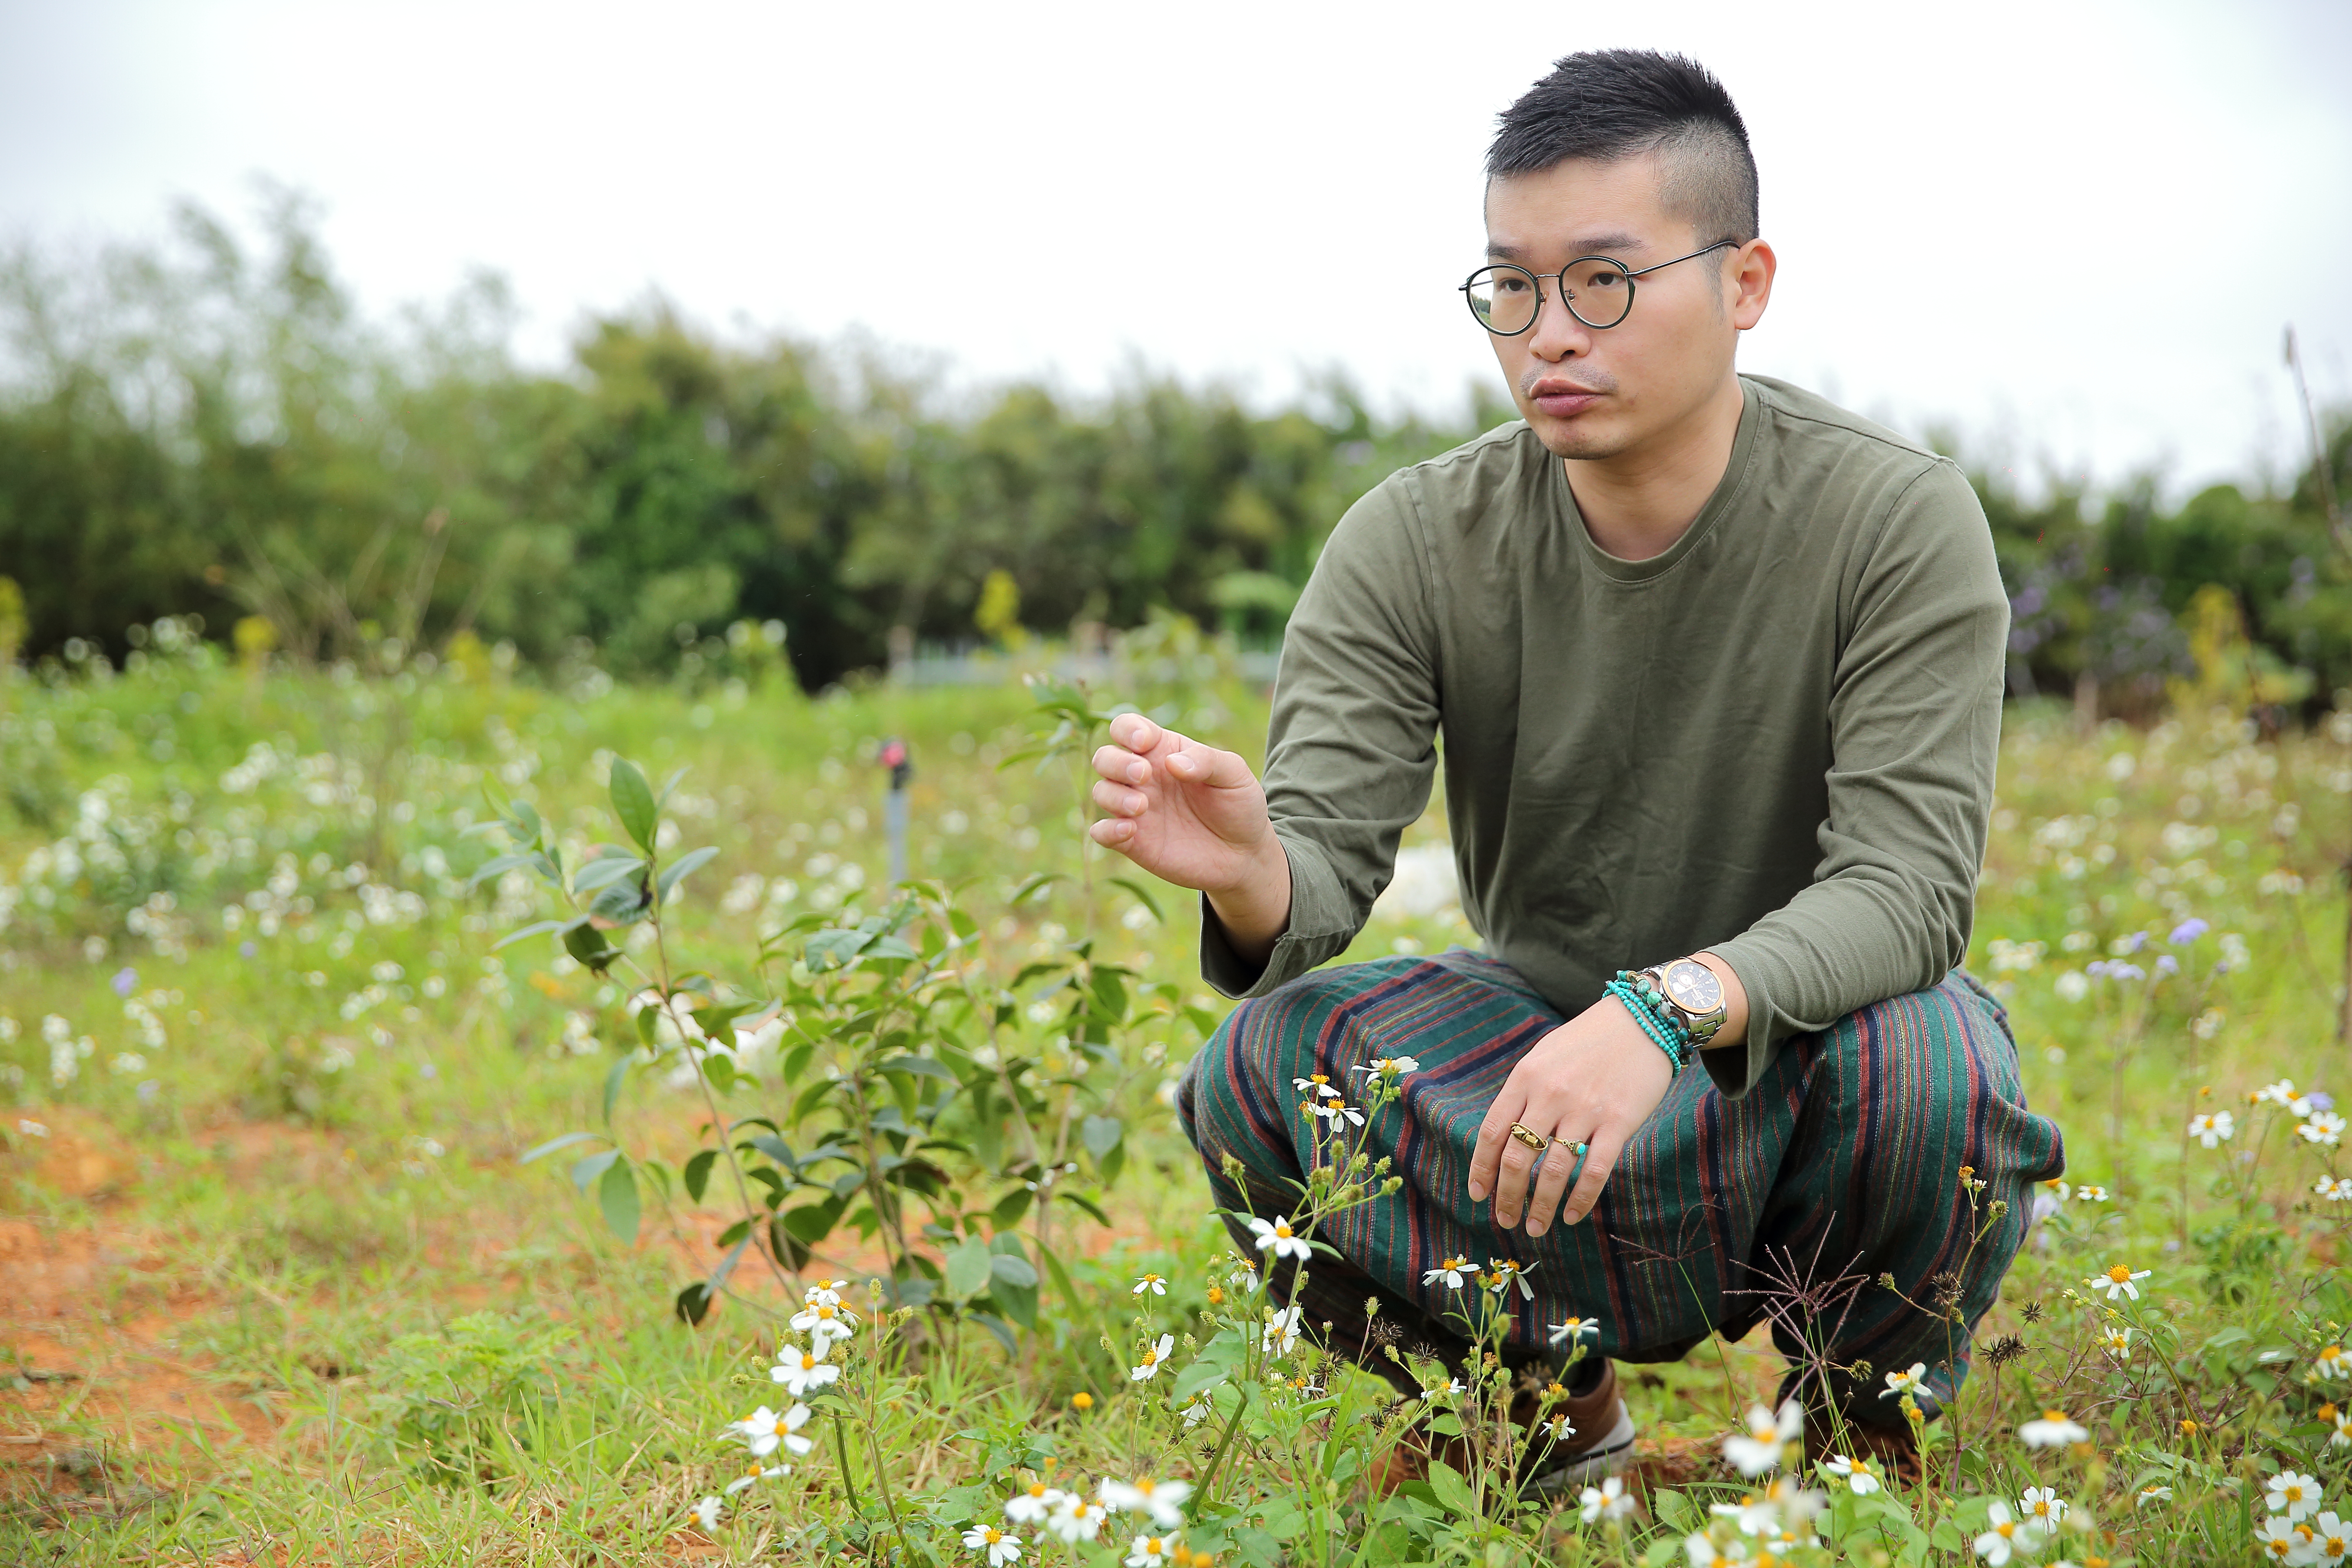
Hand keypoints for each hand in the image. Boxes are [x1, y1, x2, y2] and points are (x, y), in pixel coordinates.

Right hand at [1088, 712, 1290, 965]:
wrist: (1244, 855)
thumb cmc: (1238, 806)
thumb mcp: (1234, 774)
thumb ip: (1206, 760)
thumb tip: (1170, 762)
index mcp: (1163, 751)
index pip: (1127, 727)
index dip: (1127, 729)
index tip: (1145, 742)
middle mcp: (1144, 778)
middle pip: (1105, 756)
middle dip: (1116, 761)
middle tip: (1144, 775)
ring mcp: (1136, 809)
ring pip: (1101, 791)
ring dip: (1114, 794)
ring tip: (1142, 806)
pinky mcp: (1132, 841)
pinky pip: (1101, 831)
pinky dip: (1106, 829)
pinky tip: (1130, 830)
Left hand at [1465, 997, 1675, 1235]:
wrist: (1642, 1019)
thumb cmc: (1588, 1040)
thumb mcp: (1544, 1056)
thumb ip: (1523, 1093)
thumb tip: (1503, 1137)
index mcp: (1526, 1078)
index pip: (1492, 1133)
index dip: (1481, 1170)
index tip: (1477, 1195)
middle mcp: (1550, 1095)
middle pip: (1516, 1158)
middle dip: (1507, 1197)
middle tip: (1505, 1220)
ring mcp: (1584, 1110)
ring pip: (1552, 1171)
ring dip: (1540, 1207)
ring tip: (1535, 1228)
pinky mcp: (1618, 1122)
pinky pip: (1594, 1171)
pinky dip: (1580, 1200)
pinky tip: (1571, 1217)